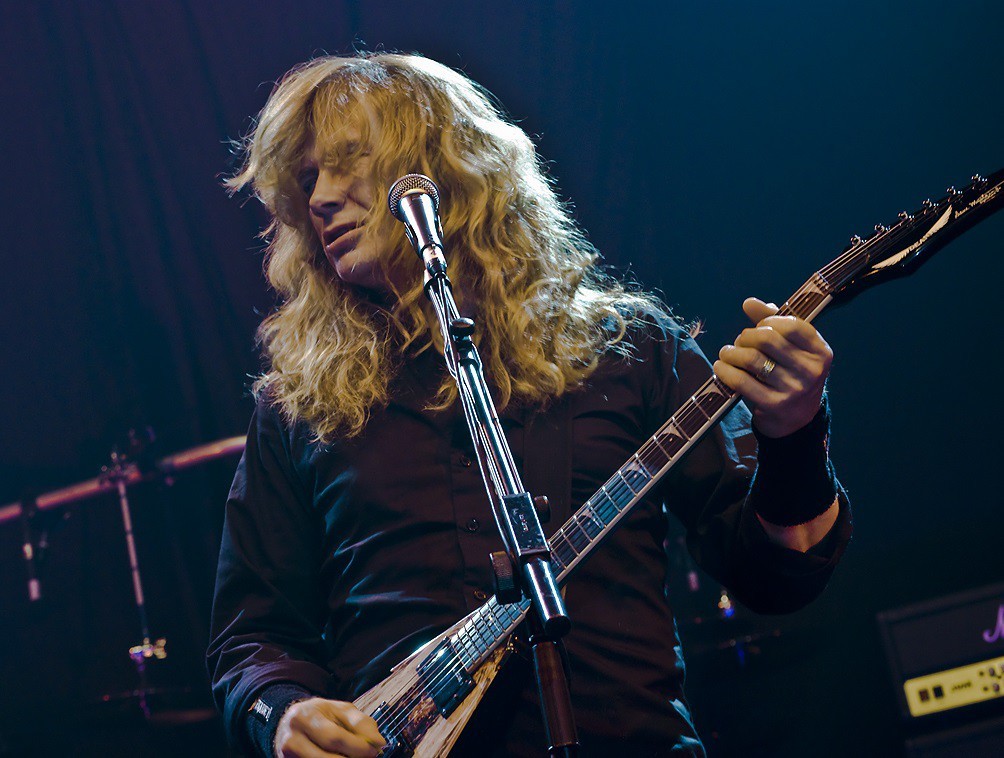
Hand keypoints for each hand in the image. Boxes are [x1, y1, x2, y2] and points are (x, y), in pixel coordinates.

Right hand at [274, 697, 385, 757]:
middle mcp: (291, 739)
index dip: (357, 747)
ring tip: (352, 756)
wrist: (289, 724)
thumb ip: (360, 723)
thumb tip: (378, 742)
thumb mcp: (340, 710)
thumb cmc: (320, 716)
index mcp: (304, 717)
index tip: (373, 750)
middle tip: (367, 756)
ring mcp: (288, 757)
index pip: (334, 738)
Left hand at [713, 297, 832, 437]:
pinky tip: (721, 367)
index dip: (768, 321)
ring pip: (752, 359)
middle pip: (767, 339)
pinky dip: (726, 370)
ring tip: (726, 353)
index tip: (758, 327)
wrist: (796, 419)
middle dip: (745, 336)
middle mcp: (812, 371)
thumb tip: (749, 302)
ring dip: (731, 352)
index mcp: (821, 352)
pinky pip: (742, 381)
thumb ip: (773, 321)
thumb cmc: (790, 374)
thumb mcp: (791, 348)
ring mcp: (794, 389)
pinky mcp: (774, 405)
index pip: (792, 325)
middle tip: (739, 342)